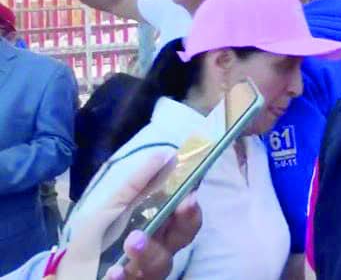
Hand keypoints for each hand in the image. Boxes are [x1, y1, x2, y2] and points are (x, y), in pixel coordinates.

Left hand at [58, 153, 201, 278]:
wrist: (69, 270)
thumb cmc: (95, 235)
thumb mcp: (110, 205)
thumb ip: (137, 184)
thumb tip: (166, 153)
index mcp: (158, 227)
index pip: (185, 218)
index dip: (191, 209)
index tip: (189, 196)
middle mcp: (159, 249)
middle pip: (182, 240)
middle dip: (183, 226)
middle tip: (175, 212)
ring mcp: (144, 271)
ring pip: (160, 264)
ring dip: (149, 251)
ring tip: (133, 241)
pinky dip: (123, 278)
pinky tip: (114, 272)